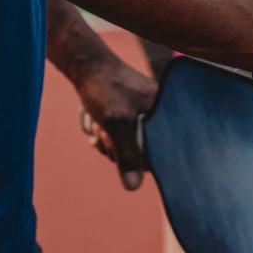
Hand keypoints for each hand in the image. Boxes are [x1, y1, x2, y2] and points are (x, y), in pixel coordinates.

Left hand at [72, 52, 158, 191]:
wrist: (86, 65)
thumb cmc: (105, 87)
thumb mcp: (116, 123)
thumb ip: (127, 156)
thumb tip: (133, 187)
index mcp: (166, 112)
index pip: (162, 151)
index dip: (138, 158)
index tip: (118, 145)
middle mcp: (160, 114)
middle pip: (143, 151)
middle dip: (119, 148)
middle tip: (105, 131)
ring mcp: (145, 115)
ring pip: (128, 146)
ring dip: (110, 142)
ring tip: (99, 126)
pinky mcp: (131, 115)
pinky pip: (122, 137)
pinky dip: (108, 137)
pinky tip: (97, 130)